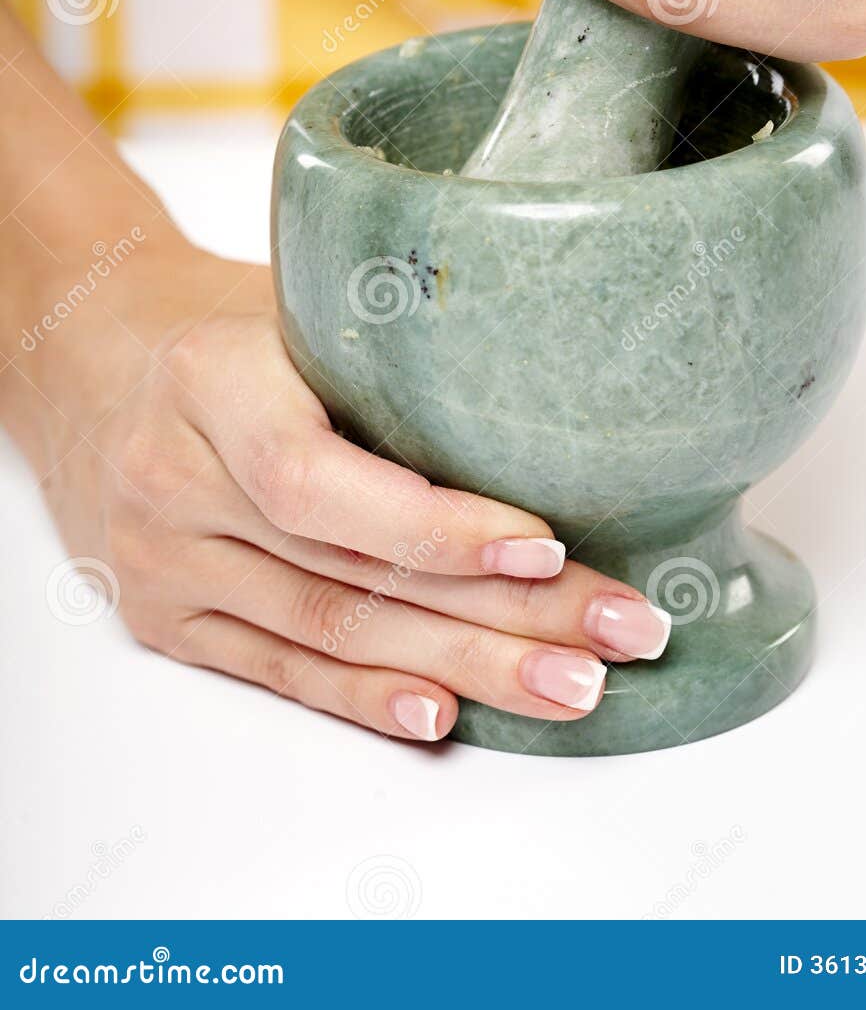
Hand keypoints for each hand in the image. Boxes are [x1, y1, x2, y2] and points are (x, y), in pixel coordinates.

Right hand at [9, 241, 669, 741]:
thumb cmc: (233, 330)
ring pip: (332, 634)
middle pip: (352, 574)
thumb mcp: (297, 303)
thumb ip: (394, 348)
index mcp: (210, 379)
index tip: (548, 547)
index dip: (438, 526)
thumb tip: (567, 388)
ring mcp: (164, 561)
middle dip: (502, 615)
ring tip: (572, 684)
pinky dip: (370, 696)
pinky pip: (283, 671)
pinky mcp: (169, 619)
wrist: (101, 367)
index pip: (319, 478)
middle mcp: (173, 478)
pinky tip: (448, 711)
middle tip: (614, 635)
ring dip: (465, 667)